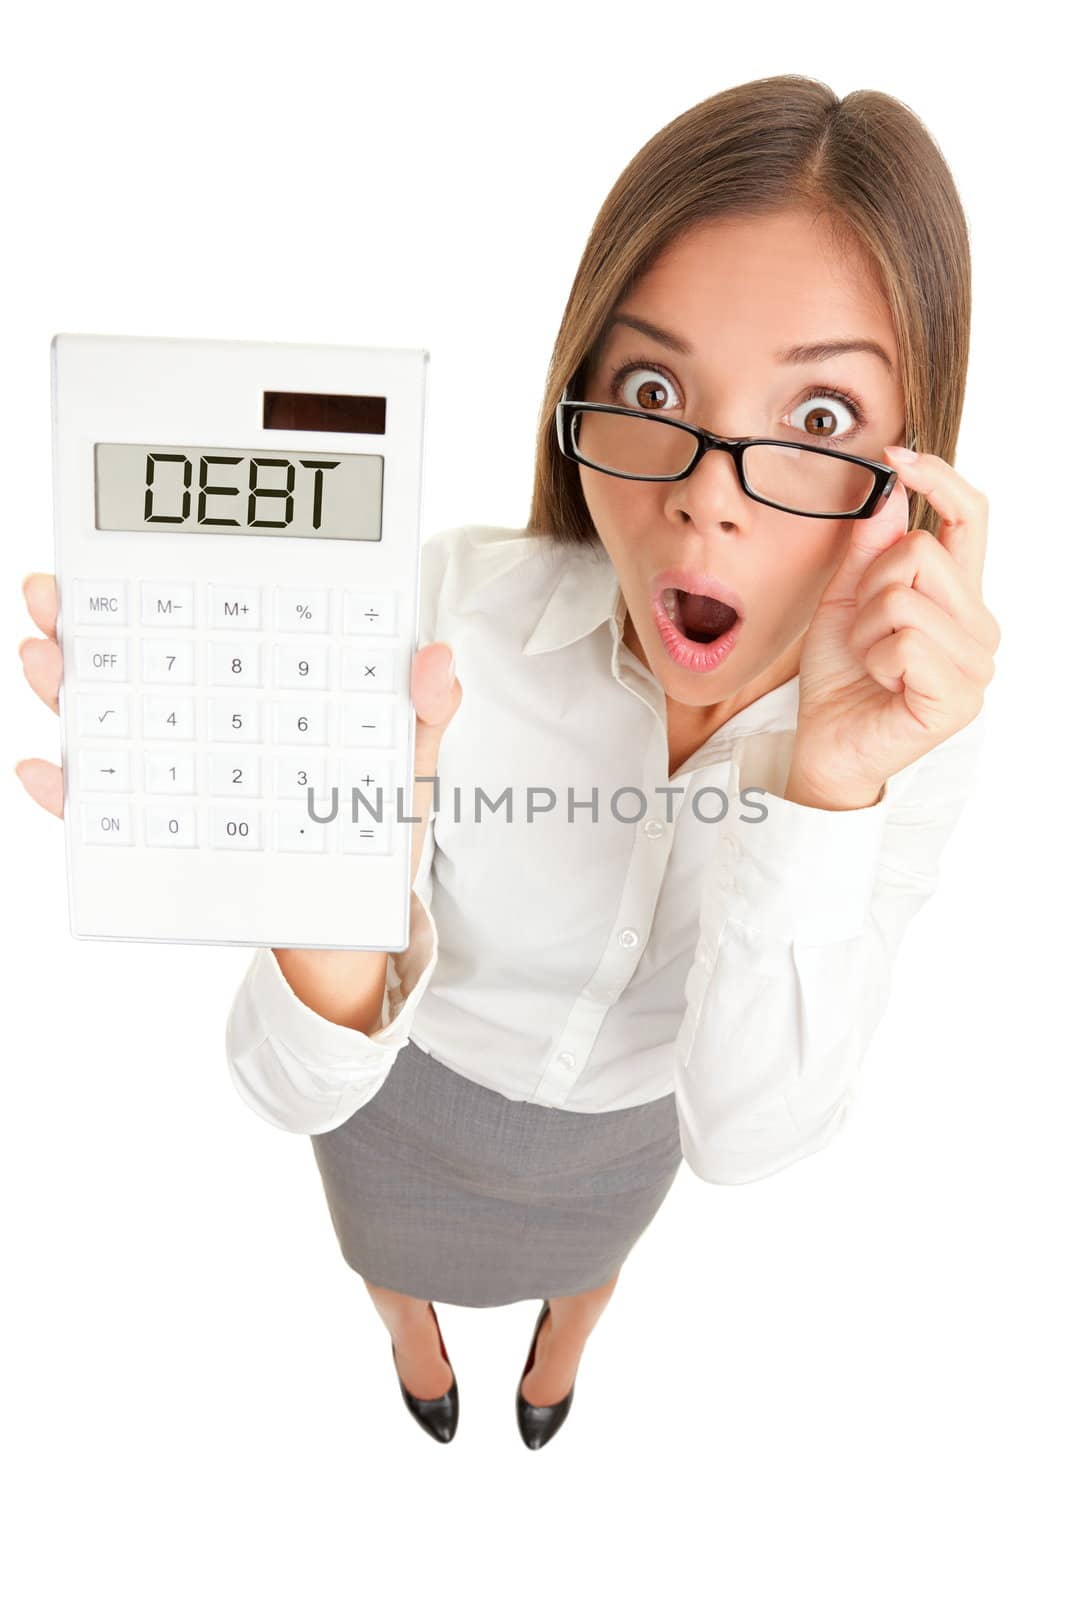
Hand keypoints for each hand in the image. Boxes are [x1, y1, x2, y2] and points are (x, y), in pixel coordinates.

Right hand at [16, 572, 463, 883]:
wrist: (354, 930)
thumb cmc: (373, 830)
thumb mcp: (405, 765)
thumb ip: (420, 713)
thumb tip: (436, 660)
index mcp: (264, 684)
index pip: (208, 616)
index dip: (164, 577)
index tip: (131, 548)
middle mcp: (208, 719)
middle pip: (137, 658)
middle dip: (85, 621)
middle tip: (54, 596)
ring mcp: (178, 774)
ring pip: (107, 721)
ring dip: (65, 688)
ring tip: (45, 662)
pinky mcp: (160, 835)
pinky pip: (101, 814)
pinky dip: (70, 795)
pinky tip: (50, 773)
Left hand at [786, 447, 1000, 808]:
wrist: (826, 743)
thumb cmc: (842, 676)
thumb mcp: (846, 598)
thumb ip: (870, 548)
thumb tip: (893, 490)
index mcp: (959, 596)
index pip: (972, 517)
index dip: (940, 479)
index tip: (897, 455)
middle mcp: (980, 626)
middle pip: (921, 551)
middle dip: (871, 583)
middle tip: (864, 628)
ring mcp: (976, 664)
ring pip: (906, 597)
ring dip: (867, 627)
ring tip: (871, 660)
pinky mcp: (958, 697)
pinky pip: (905, 642)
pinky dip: (875, 657)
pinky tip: (881, 682)